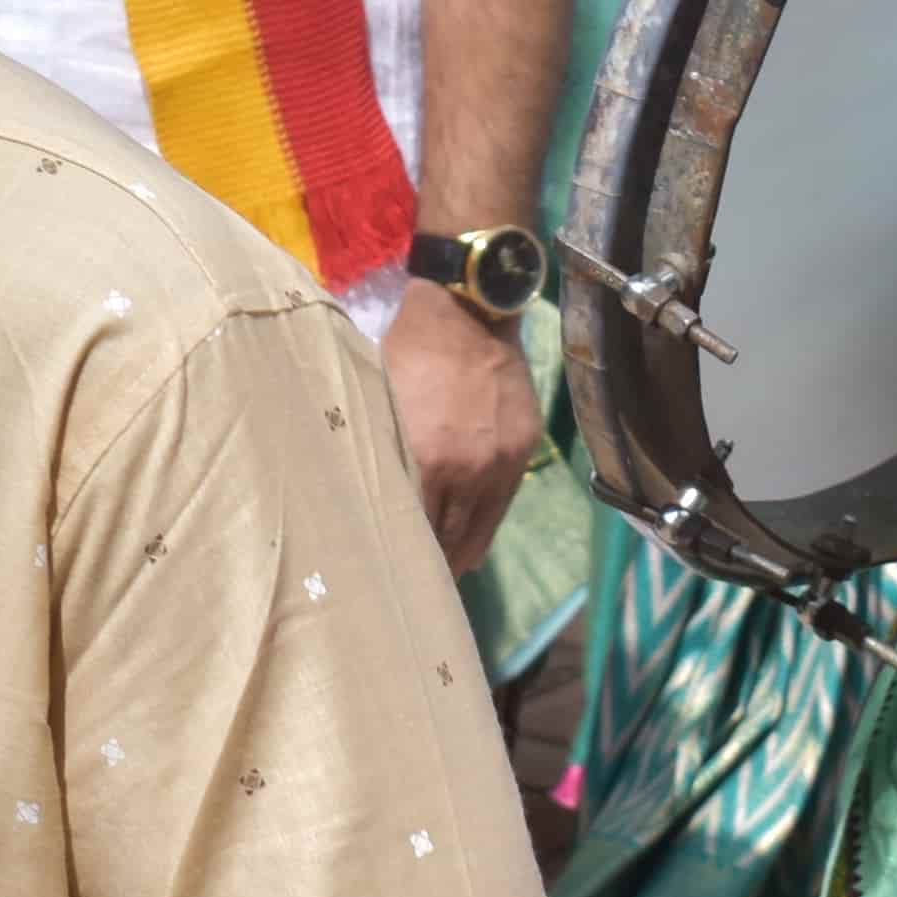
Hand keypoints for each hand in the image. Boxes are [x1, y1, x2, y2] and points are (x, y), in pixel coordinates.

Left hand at [375, 277, 538, 571]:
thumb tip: (373, 494)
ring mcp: (501, 461)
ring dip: (465, 552)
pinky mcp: (523, 448)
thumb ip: (388, 452)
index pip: (418, 525)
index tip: (395, 572)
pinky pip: (505, 501)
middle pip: (452, 534)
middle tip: (421, 586)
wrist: (467, 310)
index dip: (408, 552)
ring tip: (450, 574)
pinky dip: (489, 525)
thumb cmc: (409, 352)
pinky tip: (477, 542)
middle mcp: (469, 469)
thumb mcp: (384, 403)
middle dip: (437, 563)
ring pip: (483, 525)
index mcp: (428, 459)